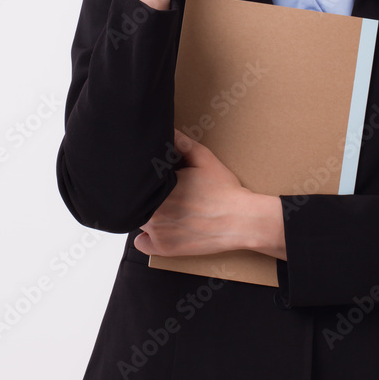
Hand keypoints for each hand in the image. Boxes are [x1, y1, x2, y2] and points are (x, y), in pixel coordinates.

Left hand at [133, 129, 252, 256]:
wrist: (241, 220)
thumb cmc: (224, 190)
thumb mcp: (204, 158)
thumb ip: (182, 143)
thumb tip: (167, 130)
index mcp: (160, 187)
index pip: (138, 182)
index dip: (146, 180)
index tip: (156, 179)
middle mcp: (153, 211)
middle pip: (137, 200)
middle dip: (148, 195)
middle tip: (166, 194)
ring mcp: (157, 232)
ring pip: (139, 220)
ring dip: (147, 214)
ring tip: (165, 209)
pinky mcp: (164, 249)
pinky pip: (142, 244)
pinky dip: (147, 238)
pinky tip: (160, 228)